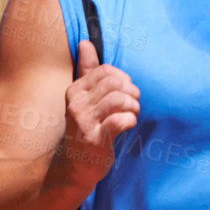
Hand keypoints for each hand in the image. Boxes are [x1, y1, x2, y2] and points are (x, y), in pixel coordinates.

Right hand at [62, 38, 139, 186]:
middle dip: (131, 92)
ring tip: (133, 114)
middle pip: (114, 83)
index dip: (124, 79)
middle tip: (134, 104)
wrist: (76, 166)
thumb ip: (86, 71)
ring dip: (133, 106)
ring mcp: (85, 122)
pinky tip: (129, 125)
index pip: (106, 71)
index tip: (127, 92)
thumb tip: (85, 43)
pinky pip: (120, 120)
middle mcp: (77, 104)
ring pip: (119, 99)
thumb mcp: (84, 99)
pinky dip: (130, 120)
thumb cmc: (85, 129)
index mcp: (75, 90)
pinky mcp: (94, 139)